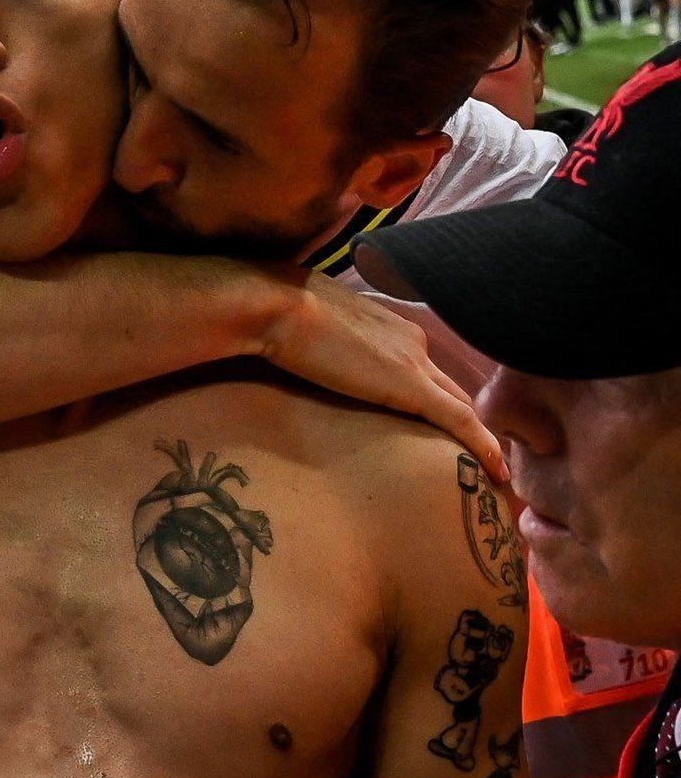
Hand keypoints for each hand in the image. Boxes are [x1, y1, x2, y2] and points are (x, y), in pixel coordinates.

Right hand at [260, 275, 505, 479]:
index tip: (441, 423)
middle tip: (481, 453)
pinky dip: (482, 446)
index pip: (425, 370)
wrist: (280, 306)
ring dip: (477, 435)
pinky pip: (459, 421)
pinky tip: (497, 471)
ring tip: (492, 468)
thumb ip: (331, 343)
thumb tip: (316, 358)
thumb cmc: (282, 312)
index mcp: (392, 328)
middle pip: (451, 389)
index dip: (437, 397)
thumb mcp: (315, 328)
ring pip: (460, 405)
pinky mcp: (409, 387)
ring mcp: (415, 363)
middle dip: (468, 419)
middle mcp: (414, 342)